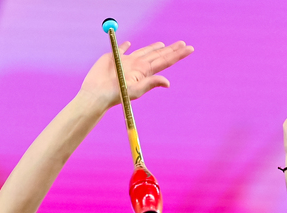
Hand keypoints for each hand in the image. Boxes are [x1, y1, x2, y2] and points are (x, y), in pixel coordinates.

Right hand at [79, 40, 193, 108]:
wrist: (97, 92)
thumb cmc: (115, 94)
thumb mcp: (136, 90)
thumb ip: (151, 83)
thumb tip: (168, 83)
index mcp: (145, 71)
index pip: (165, 60)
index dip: (177, 54)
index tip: (190, 48)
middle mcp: (138, 65)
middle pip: (158, 54)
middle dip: (170, 49)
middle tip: (182, 43)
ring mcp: (127, 61)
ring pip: (143, 50)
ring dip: (153, 47)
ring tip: (161, 44)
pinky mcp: (114, 56)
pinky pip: (123, 49)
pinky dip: (126, 45)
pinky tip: (129, 44)